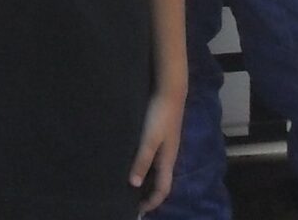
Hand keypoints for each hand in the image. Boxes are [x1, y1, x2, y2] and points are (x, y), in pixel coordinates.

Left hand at [131, 86, 182, 210]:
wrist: (169, 90)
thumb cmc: (160, 115)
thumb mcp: (149, 139)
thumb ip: (142, 160)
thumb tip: (134, 185)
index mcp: (168, 161)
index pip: (163, 189)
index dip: (152, 202)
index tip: (138, 211)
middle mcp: (168, 156)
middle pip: (160, 181)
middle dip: (148, 193)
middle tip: (131, 200)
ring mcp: (165, 145)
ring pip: (156, 169)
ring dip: (145, 179)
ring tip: (128, 183)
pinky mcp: (160, 134)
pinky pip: (152, 157)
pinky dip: (143, 165)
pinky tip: (131, 159)